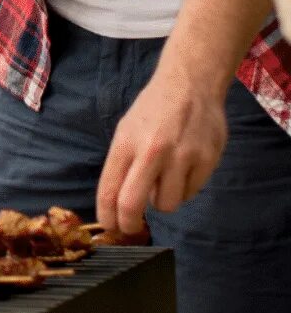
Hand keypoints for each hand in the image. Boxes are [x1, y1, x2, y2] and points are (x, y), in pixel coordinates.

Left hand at [96, 67, 227, 235]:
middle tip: (130, 227)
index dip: (107, 216)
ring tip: (164, 180)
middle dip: (128, 223)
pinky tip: (183, 169)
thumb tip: (120, 203)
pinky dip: (184, 189)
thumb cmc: (153, 110)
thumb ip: (123, 164)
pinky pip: (191, 193)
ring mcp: (181, 157)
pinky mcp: (206, 161)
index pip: (109, 189)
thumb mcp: (126, 130)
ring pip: (166, 204)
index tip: (109, 227)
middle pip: (132, 204)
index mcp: (125, 143)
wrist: (190, 85)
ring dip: (162, 201)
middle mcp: (151, 151)